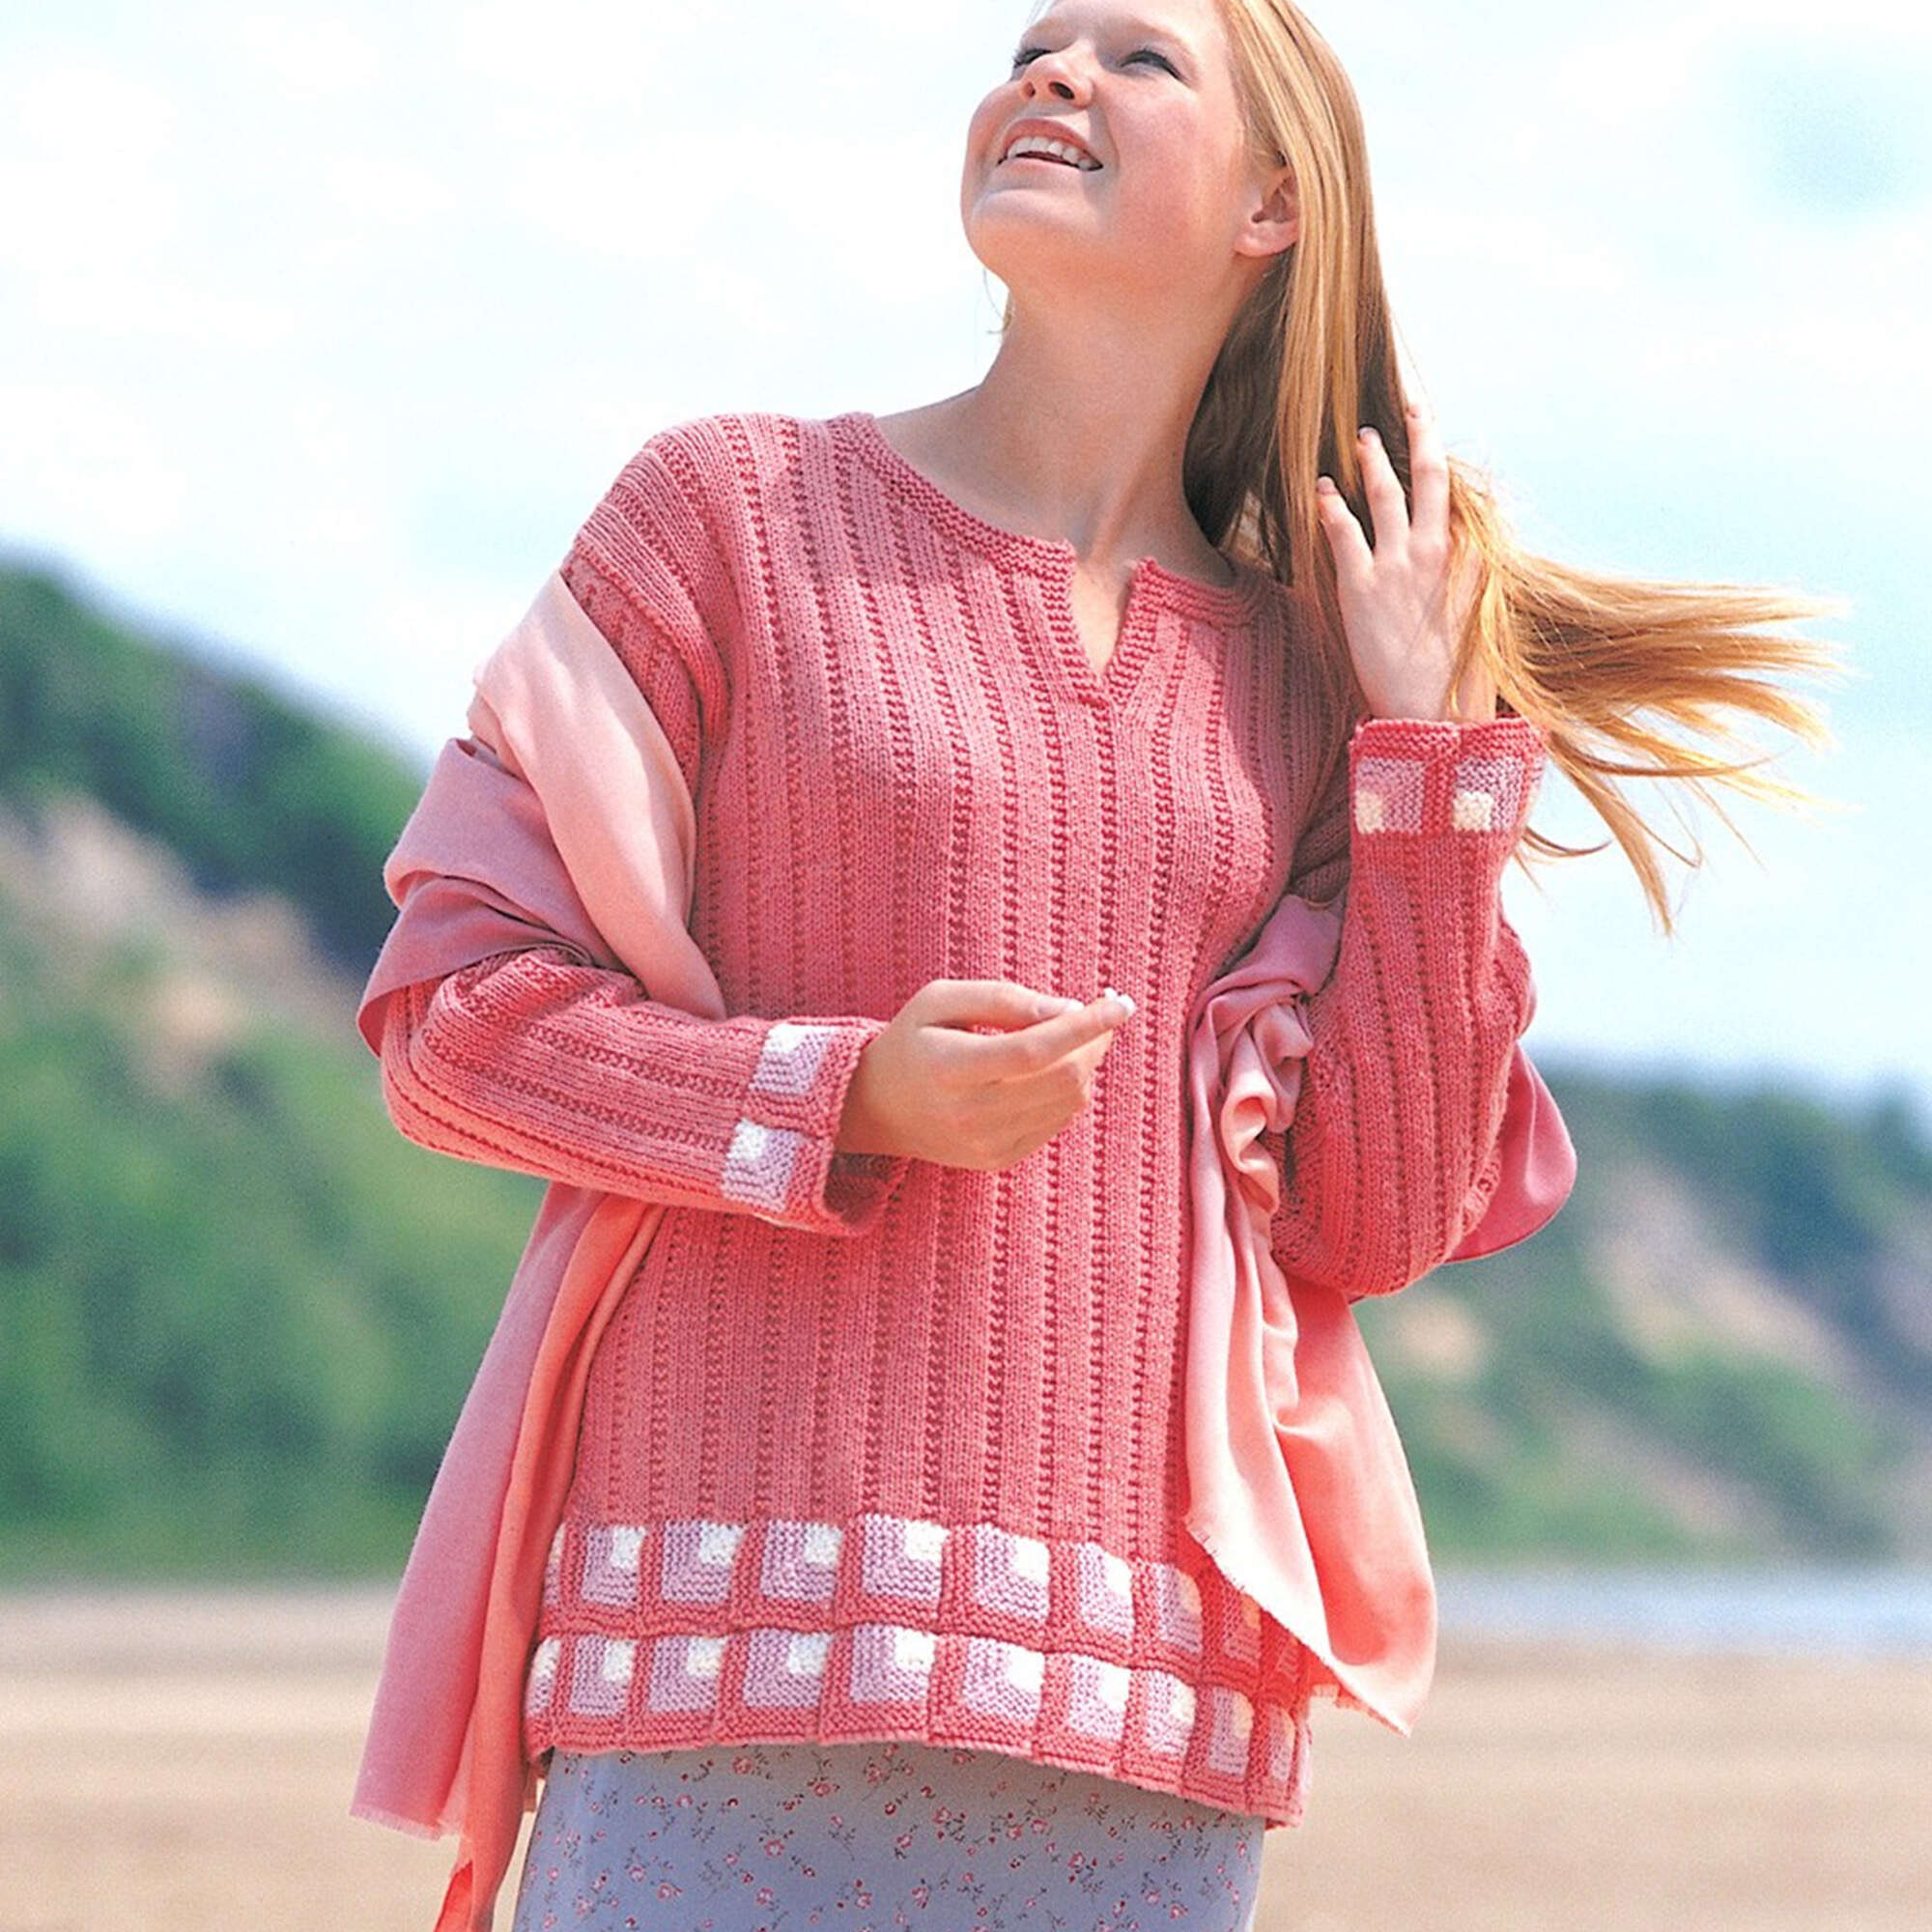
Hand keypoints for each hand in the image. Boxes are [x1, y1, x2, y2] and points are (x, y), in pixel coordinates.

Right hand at [836, 979, 1134, 1170]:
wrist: (877, 1108)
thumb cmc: (913, 1041)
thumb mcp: (941, 999)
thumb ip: (1003, 998)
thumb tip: (1067, 1009)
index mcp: (949, 1068)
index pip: (1035, 1051)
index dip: (1084, 1027)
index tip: (1119, 1004)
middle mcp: (970, 1115)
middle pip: (1061, 1079)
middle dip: (1094, 1041)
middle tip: (1102, 1013)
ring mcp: (987, 1144)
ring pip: (1068, 1102)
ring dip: (1086, 1064)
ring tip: (1075, 1036)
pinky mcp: (1000, 1159)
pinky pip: (1057, 1122)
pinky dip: (1068, 1090)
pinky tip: (1052, 1068)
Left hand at [1314, 397, 1494, 721]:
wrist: (1435, 715)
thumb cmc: (1456, 680)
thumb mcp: (1478, 622)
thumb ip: (1470, 585)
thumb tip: (1469, 563)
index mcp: (1471, 560)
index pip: (1458, 498)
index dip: (1442, 465)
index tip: (1432, 435)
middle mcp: (1438, 553)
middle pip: (1431, 476)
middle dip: (1422, 432)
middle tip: (1411, 401)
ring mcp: (1399, 566)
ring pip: (1386, 492)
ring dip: (1373, 460)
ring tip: (1362, 437)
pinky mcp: (1362, 586)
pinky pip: (1344, 531)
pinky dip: (1331, 505)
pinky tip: (1321, 488)